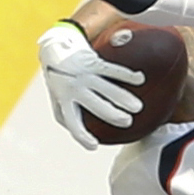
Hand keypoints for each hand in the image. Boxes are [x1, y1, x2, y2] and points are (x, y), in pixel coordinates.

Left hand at [39, 22, 141, 150]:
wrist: (53, 48)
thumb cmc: (59, 79)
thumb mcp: (57, 98)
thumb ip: (67, 114)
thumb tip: (84, 134)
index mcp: (64, 100)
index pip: (72, 122)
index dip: (82, 136)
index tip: (94, 146)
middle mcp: (73, 88)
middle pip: (95, 105)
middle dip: (112, 115)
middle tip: (127, 121)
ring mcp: (83, 74)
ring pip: (106, 88)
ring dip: (122, 98)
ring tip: (137, 107)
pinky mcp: (91, 61)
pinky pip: (112, 69)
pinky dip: (126, 75)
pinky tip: (139, 79)